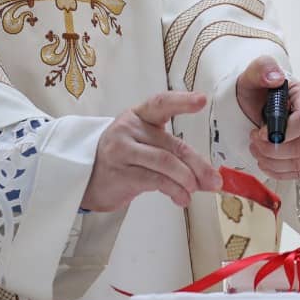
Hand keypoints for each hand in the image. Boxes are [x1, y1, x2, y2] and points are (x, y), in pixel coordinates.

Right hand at [81, 92, 222, 211]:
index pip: (161, 103)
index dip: (182, 101)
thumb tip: (207, 177)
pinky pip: (155, 180)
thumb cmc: (123, 159)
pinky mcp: (120, 173)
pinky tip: (181, 198)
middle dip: (198, 164)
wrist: (85, 177)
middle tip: (214, 180)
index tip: (202, 100)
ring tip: (195, 190)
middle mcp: (129, 129)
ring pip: (166, 162)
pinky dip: (174, 191)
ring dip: (187, 179)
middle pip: (172, 144)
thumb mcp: (145, 146)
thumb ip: (174, 155)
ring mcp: (122, 150)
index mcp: (138, 115)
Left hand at [236, 56, 299, 179]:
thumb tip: (275, 78)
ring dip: (273, 162)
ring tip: (257, 149)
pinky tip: (266, 161)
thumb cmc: (259, 91)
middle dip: (273, 150)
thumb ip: (262, 70)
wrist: (258, 104)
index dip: (282, 132)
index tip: (261, 132)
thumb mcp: (254, 76)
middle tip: (255, 141)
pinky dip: (279, 171)